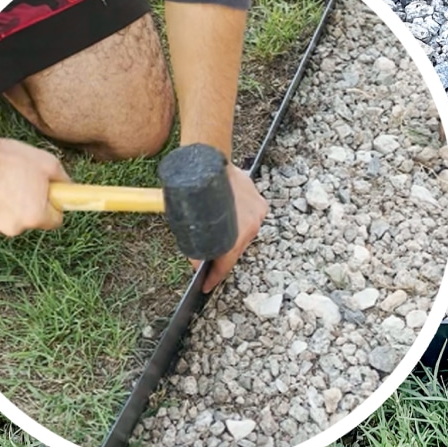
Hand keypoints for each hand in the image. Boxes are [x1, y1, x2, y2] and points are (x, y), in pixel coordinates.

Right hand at [0, 136, 70, 235]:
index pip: (54, 220)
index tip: (47, 195)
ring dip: (6, 208)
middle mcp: (13, 228)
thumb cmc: (9, 158)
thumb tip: (69, 188)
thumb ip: (63, 180)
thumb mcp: (48, 163)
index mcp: (34, 217)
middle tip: (19, 183)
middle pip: (29, 220)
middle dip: (28, 206)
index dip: (52, 205)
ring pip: (6, 221)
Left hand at [191, 164, 266, 292]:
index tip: (206, 287)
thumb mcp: (188, 221)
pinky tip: (228, 221)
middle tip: (208, 262)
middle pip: (236, 250)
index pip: (227, 263)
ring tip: (217, 238)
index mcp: (236, 233)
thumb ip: (194, 243)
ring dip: (231, 238)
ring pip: (244, 235)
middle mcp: (250, 225)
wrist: (209, 160)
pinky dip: (238, 223)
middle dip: (222, 256)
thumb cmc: (196, 190)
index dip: (214, 277)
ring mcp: (257, 213)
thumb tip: (196, 263)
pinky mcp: (260, 203)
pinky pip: (249, 220)